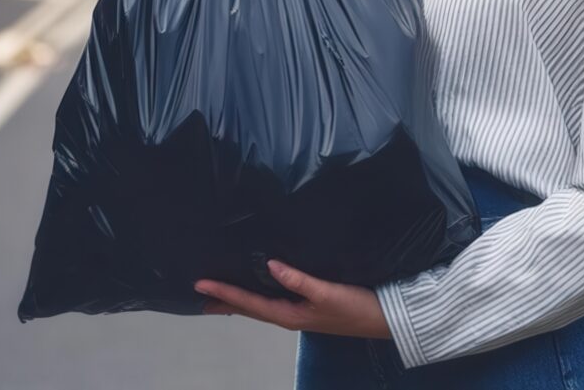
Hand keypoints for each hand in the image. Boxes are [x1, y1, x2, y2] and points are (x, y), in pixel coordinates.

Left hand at [194, 258, 390, 339]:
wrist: (383, 319)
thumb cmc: (356, 307)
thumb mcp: (327, 292)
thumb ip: (299, 279)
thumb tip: (270, 264)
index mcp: (289, 314)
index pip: (249, 303)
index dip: (224, 292)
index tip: (200, 284)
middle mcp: (289, 315)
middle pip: (249, 309)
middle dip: (225, 301)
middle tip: (200, 295)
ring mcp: (298, 312)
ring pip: (260, 306)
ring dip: (239, 300)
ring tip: (220, 295)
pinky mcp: (307, 306)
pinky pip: (273, 301)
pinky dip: (258, 296)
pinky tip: (259, 289)